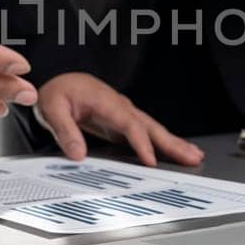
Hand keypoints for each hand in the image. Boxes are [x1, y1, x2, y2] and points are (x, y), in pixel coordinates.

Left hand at [34, 73, 203, 166]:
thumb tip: (78, 154)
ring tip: (194, 156)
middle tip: (192, 157)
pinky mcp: (123, 122)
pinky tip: (176, 152)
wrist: (60, 84)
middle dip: (171, 142)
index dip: (141, 142)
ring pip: (153, 129)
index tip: (150, 160)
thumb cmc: (56, 94)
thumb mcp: (51, 109)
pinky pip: (147, 133)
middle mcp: (120, 105)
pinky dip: (163, 143)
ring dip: (174, 143)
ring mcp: (124, 113)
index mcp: (105, 101)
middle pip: (150, 125)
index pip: (128, 123)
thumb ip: (64, 131)